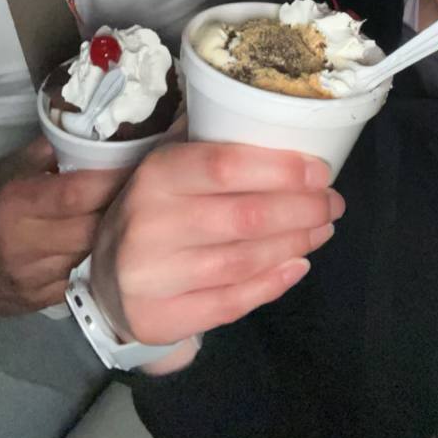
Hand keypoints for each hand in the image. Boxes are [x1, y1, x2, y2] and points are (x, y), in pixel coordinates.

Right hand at [0, 136, 129, 313]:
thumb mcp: (10, 171)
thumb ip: (50, 151)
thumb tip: (93, 134)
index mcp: (18, 205)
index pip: (77, 194)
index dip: (112, 180)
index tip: (137, 165)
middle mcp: (27, 244)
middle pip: (93, 228)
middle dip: (118, 208)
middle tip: (137, 191)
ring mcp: (36, 278)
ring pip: (94, 255)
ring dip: (111, 234)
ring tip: (124, 215)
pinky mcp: (44, 301)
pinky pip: (86, 277)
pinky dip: (98, 259)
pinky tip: (104, 245)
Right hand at [90, 142, 342, 348]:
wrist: (105, 279)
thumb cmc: (155, 210)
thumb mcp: (168, 168)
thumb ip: (211, 145)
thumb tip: (281, 118)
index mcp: (156, 175)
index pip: (225, 166)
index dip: (281, 169)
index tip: (320, 172)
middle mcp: (150, 224)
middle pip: (244, 217)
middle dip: (302, 210)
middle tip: (333, 203)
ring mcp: (152, 277)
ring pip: (243, 262)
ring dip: (295, 245)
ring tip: (322, 230)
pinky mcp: (160, 319)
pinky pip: (231, 303)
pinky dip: (272, 284)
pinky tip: (298, 266)